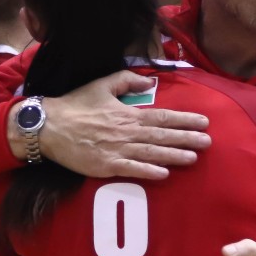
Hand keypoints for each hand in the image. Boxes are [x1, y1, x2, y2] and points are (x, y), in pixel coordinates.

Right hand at [8, 71, 211, 179]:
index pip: (163, 117)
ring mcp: (117, 150)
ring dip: (174, 156)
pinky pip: (131, 169)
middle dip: (187, 139)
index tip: (204, 122)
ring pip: (152, 153)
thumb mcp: (101, 85)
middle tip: (208, 142)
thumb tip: (148, 82)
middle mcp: (127, 132)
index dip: (185, 120)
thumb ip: (127, 81)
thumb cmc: (75, 105)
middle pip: (163, 136)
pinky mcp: (106, 166)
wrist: (47, 126)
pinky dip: (148, 171)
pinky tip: (164, 174)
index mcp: (128, 114)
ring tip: (193, 158)